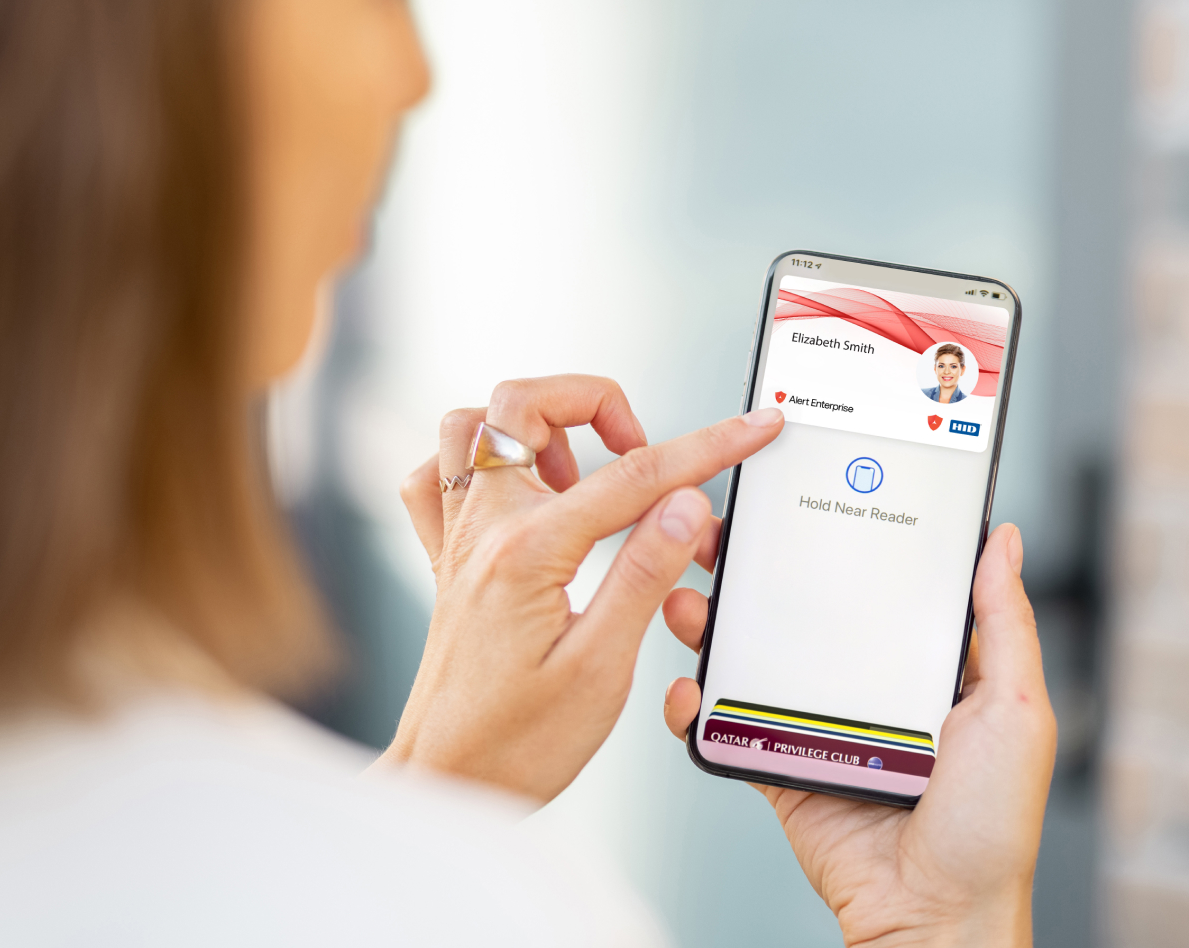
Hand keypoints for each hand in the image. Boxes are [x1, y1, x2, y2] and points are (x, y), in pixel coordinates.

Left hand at [381, 374, 785, 803]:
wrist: (445, 782)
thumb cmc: (517, 743)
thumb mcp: (601, 666)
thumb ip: (644, 573)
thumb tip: (686, 503)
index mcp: (529, 552)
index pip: (634, 476)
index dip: (707, 447)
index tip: (752, 428)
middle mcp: (483, 531)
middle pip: (525, 405)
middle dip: (596, 405)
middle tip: (641, 454)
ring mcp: (457, 541)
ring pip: (471, 426)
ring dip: (533, 427)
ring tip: (581, 472)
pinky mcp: (446, 562)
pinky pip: (436, 479)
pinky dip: (475, 463)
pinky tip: (520, 493)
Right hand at [662, 523, 1055, 947]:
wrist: (936, 917)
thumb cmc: (991, 828)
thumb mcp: (1017, 709)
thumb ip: (1004, 623)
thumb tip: (1004, 540)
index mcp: (929, 667)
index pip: (882, 584)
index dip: (848, 537)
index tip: (813, 493)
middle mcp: (870, 688)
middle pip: (806, 611)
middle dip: (761, 570)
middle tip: (727, 533)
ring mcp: (819, 725)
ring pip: (756, 658)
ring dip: (714, 623)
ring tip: (689, 594)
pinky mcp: (779, 765)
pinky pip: (728, 725)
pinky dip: (697, 704)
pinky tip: (689, 684)